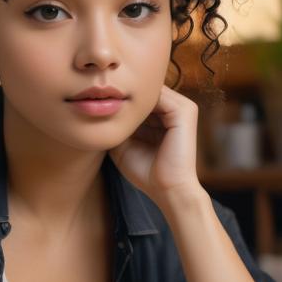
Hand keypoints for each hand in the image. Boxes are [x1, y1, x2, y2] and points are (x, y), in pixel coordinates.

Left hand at [108, 85, 200, 206]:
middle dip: (122, 94)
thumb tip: (97, 108)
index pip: (139, 97)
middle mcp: (174, 108)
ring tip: (106, 99)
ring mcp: (182, 107)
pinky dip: (139, 100)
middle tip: (98, 95)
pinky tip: (120, 106)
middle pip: (144, 92)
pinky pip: (158, 95)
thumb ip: (118, 124)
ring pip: (150, 91)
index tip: (96, 101)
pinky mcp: (185, 111)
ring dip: (129, 95)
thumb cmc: (146, 173)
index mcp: (163, 116)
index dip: (118, 98)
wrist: (167, 190)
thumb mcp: (124, 145)